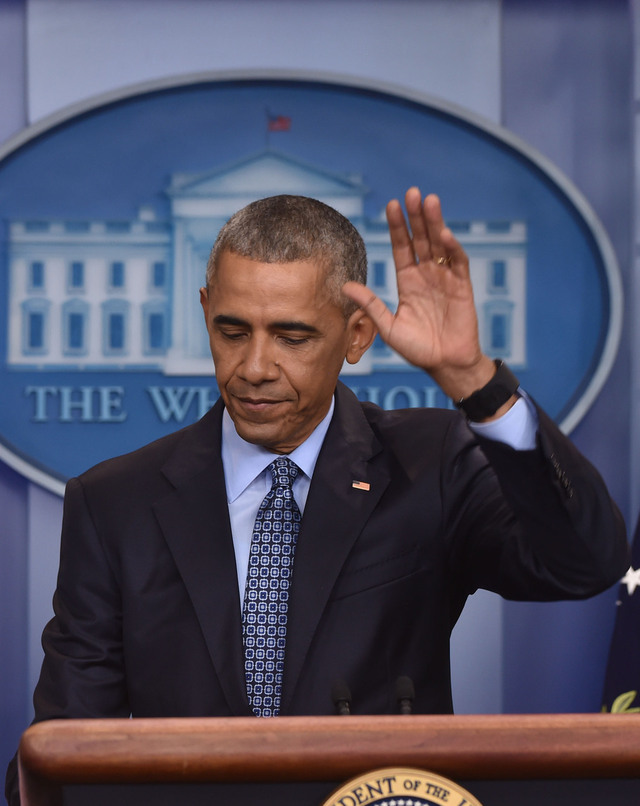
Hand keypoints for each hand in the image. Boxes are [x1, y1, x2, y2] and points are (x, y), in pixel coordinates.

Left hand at [343, 187, 495, 400]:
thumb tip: (345, 285)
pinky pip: (457, 263)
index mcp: (408, 281)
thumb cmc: (417, 349)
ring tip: (429, 201)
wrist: (445, 364)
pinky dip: (452, 248)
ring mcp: (445, 279)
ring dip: (435, 223)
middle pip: (421, 239)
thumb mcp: (388, 326)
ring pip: (440, 244)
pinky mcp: (462, 287)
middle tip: (411, 193)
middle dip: (416, 216)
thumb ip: (370, 304)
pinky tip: (444, 234)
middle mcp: (426, 275)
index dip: (398, 226)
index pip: (402, 247)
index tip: (391, 205)